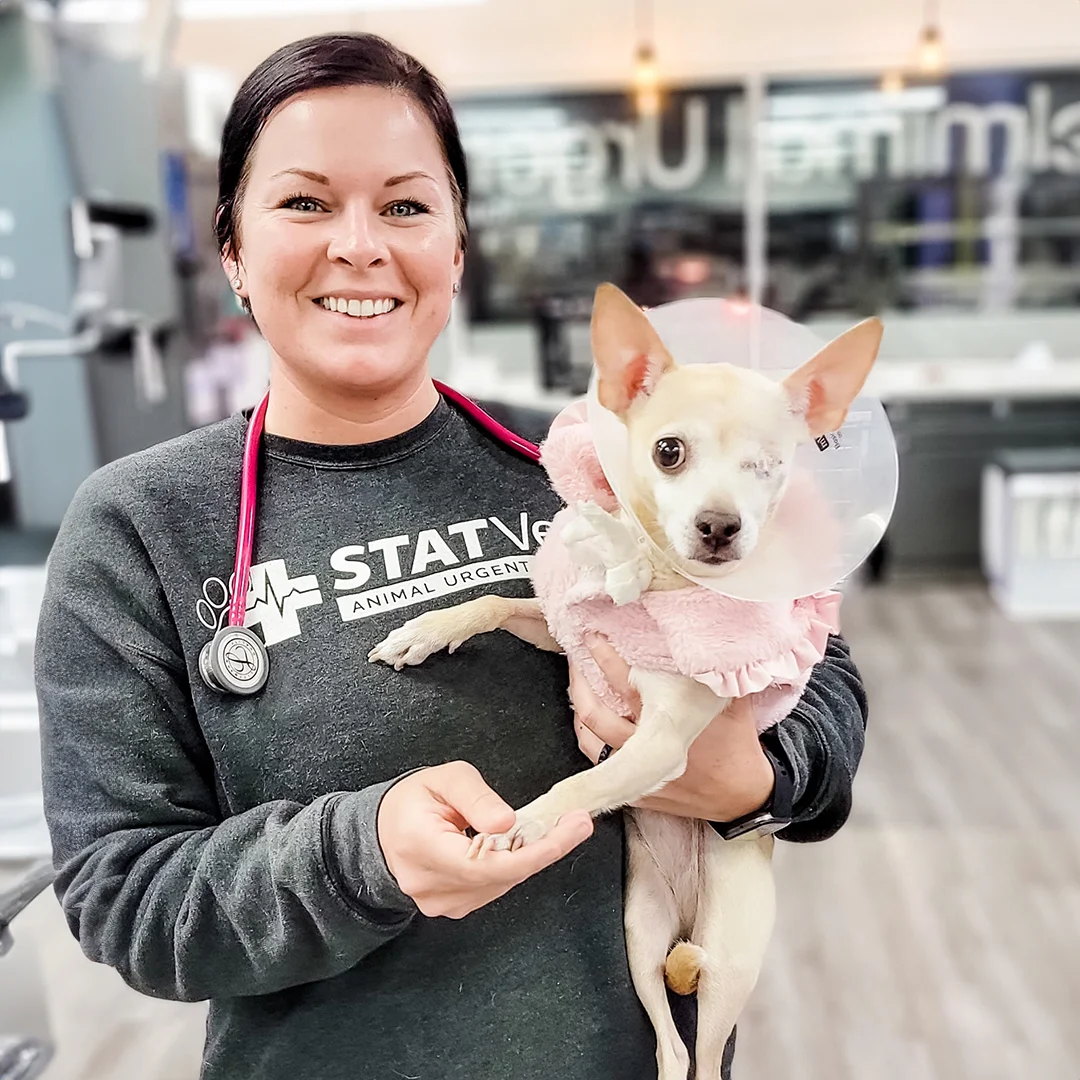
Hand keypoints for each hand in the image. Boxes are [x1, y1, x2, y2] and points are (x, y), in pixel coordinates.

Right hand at [377, 761, 592, 918]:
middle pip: (502, 875)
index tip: (574, 828)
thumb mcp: (444, 779)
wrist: (382, 832)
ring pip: (502, 883)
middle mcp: (431, 885)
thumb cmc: (413, 800)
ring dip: (529, 856)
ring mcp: (441, 902)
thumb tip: (507, 823)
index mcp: (423, 847)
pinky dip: (512, 866)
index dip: (538, 850)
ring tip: (549, 828)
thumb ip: (476, 798)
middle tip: (577, 822)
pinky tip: (517, 845)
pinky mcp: (452, 907)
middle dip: (544, 848)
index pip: (490, 862)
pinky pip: (493, 887)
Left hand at [569, 637, 774, 821]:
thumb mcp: (732, 703)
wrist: (742, 796)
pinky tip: (588, 727)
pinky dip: (591, 743)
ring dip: (580, 715)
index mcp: (668, 720)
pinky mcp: (637, 792)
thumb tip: (709, 644)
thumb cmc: (737, 745)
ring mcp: (638, 773)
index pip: (626, 683)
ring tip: (577, 690)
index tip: (593, 638)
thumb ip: (717, 675)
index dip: (605, 658)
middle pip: (596, 715)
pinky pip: (601, 768)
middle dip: (580, 685)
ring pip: (590, 743)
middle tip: (574, 663)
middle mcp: (647, 747)